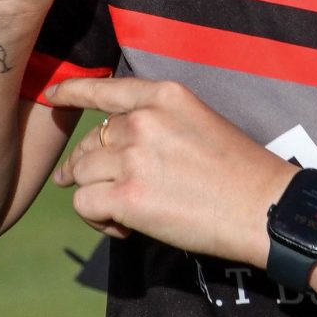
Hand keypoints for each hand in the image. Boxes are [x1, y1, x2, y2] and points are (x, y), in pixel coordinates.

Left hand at [47, 78, 292, 261]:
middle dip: (90, 165)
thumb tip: (113, 148)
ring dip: (95, 194)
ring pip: (82, 172)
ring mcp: (134, 157)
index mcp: (166, 95)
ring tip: (125, 213)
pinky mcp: (128, 196)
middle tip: (109, 189)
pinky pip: (85, 204)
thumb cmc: (240, 171)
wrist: (263, 207)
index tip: (53, 97)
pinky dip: (98, 219)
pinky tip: (125, 227)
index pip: (105, 89)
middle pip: (91, 140)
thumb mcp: (200, 122)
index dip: (72, 92)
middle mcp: (145, 120)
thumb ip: (158, 123)